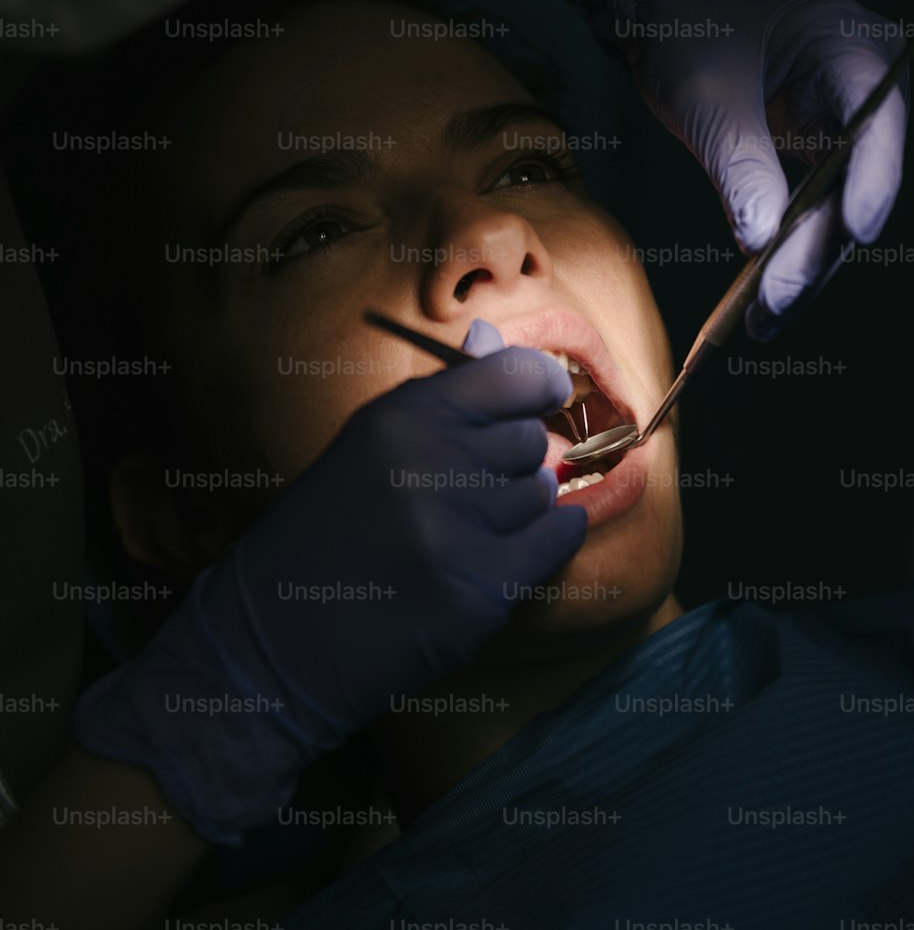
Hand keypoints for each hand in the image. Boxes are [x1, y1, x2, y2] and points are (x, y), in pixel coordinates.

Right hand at [73, 322, 585, 844]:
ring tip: (463, 532)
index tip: (544, 395)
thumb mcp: (365, 446)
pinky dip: (548, 543)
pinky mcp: (478, 592)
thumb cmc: (323, 537)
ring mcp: (456, 532)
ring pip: (543, 492)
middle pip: (530, 438)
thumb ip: (439, 403)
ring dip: (519, 511)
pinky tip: (511, 552)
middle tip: (469, 490)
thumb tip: (501, 349)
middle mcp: (429, 464)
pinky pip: (556, 542)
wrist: (275, 646)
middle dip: (512, 461)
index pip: (512, 374)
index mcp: (398, 418)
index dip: (538, 384)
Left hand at [573, 0, 908, 339]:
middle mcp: (865, 88)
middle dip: (819, 245)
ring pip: (839, 207)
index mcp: (851, 44)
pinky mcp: (821, 157)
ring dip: (804, 265)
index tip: (856, 232)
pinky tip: (762, 302)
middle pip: (859, 179)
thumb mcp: (708, 98)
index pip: (876, 118)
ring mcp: (847, 125)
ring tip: (763, 320)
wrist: (670, 14)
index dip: (872, 179)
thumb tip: (763, 239)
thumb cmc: (692, 34)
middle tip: (776, 301)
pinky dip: (788, 252)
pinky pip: (814, 211)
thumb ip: (740, 165)